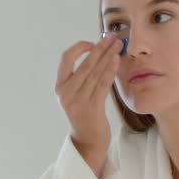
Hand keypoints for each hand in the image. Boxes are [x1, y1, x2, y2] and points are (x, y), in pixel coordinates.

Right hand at [55, 35, 120, 176]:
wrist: (87, 141)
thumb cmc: (85, 115)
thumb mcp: (76, 95)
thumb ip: (81, 77)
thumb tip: (97, 51)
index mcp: (60, 87)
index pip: (66, 58)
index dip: (80, 48)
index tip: (93, 43)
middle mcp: (66, 93)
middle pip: (85, 63)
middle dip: (100, 48)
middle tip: (112, 37)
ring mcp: (78, 101)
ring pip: (95, 72)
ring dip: (108, 55)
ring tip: (118, 44)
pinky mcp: (91, 108)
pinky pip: (102, 84)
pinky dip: (110, 70)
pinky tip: (117, 60)